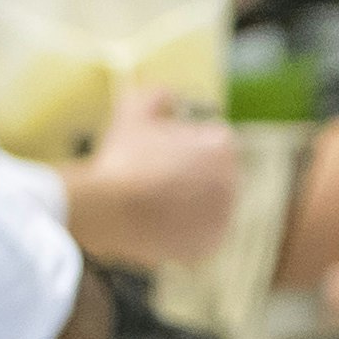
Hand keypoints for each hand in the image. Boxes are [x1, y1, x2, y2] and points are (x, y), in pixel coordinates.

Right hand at [59, 91, 239, 270]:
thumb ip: (155, 95)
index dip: (184, 146)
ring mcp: (223, 218)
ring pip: (206, 208)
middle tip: (154, 179)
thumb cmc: (120, 159)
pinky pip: (198, 238)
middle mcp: (232, 183)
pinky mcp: (208, 246)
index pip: (212, 143)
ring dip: (187, 205)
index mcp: (223, 148)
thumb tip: (167, 93)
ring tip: (152, 203)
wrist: (105, 209)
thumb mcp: (133, 113)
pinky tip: (158, 225)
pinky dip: (182, 234)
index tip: (161, 153)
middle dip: (189, 176)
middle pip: (212, 176)